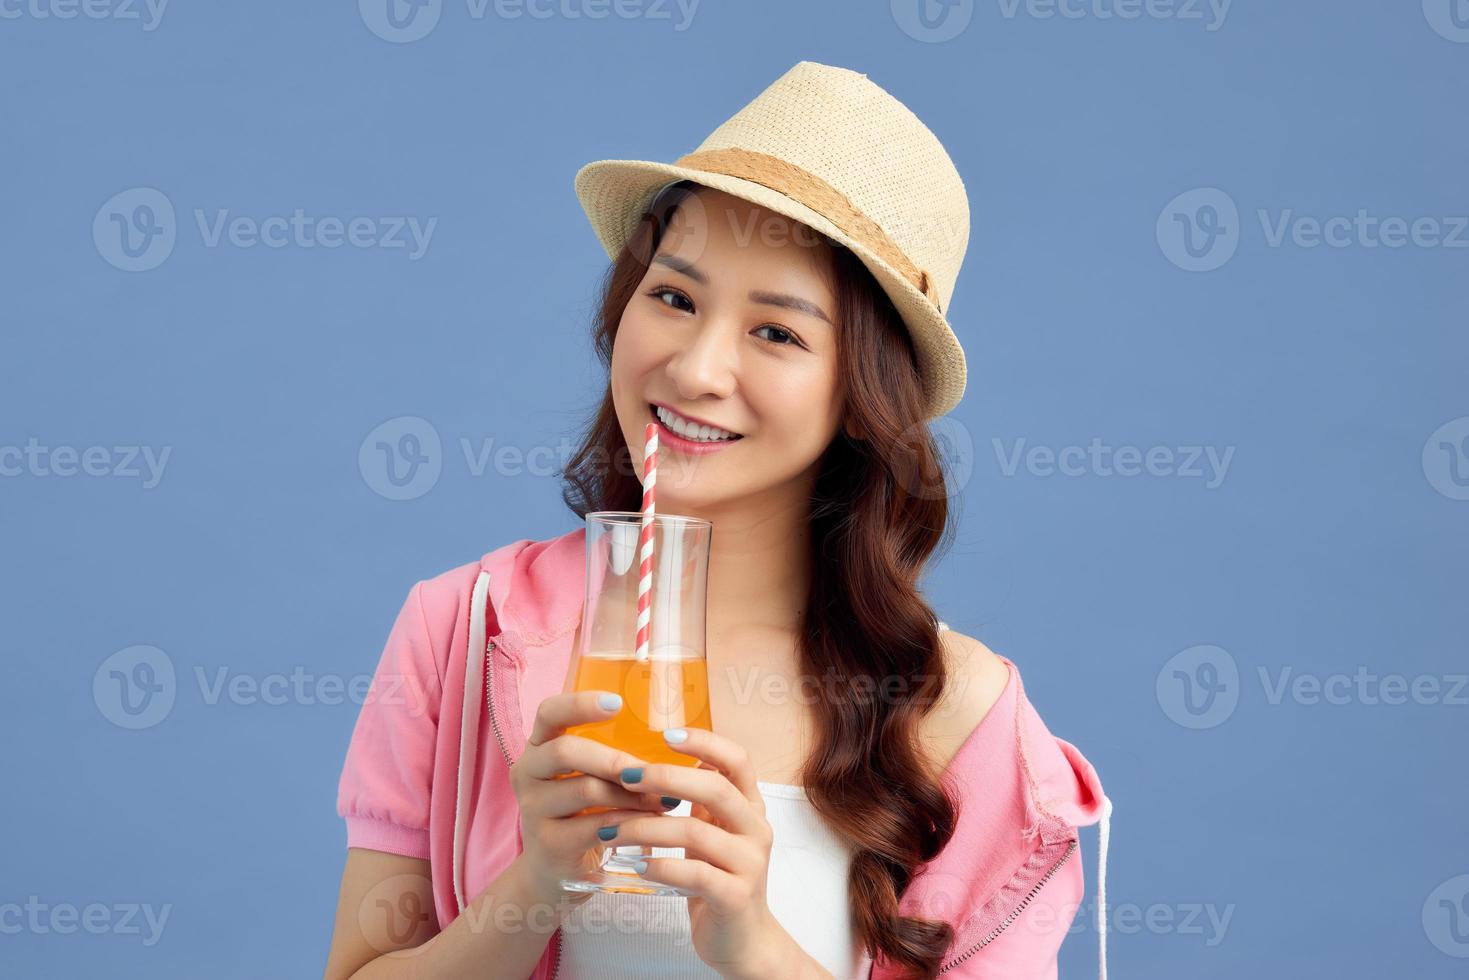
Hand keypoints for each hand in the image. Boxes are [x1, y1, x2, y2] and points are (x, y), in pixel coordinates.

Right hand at [508, 690, 673, 904]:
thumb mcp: (588, 777)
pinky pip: (595, 826)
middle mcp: (528, 772)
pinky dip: (629, 823)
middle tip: (650, 769)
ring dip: (632, 794)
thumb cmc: (583, 811)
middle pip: (566, 751)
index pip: (549, 712)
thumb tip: (680, 737)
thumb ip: (612, 754)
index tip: (618, 703)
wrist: (555, 871)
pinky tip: (652, 823)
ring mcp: (534, 809)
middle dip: (614, 758)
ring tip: (665, 799)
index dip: (581, 704)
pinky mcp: (549, 843)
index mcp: (538, 746)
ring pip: (587, 789)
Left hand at [608, 726, 789, 978]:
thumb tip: (660, 760)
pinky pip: (692, 874)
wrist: (743, 941)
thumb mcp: (713, 833)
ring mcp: (748, 864)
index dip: (705, 742)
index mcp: (750, 807)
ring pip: (695, 833)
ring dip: (645, 827)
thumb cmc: (719, 879)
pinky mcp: (734, 897)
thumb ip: (699, 801)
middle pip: (715, 789)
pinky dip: (659, 866)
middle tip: (626, 777)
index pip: (737, 760)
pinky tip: (635, 865)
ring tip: (610, 830)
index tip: (667, 734)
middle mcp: (756, 830)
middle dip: (666, 778)